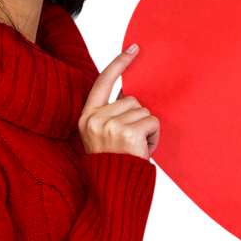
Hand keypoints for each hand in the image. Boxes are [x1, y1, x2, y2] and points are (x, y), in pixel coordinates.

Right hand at [78, 44, 159, 160]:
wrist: (113, 192)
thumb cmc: (113, 164)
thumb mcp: (101, 136)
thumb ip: (110, 114)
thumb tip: (127, 93)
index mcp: (87, 117)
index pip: (103, 82)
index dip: (119, 63)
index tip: (134, 48)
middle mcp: (95, 119)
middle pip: (132, 100)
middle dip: (137, 119)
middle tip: (129, 142)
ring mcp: (110, 126)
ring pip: (144, 111)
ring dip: (146, 129)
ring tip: (134, 148)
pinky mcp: (127, 133)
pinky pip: (152, 122)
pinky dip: (153, 136)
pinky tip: (142, 150)